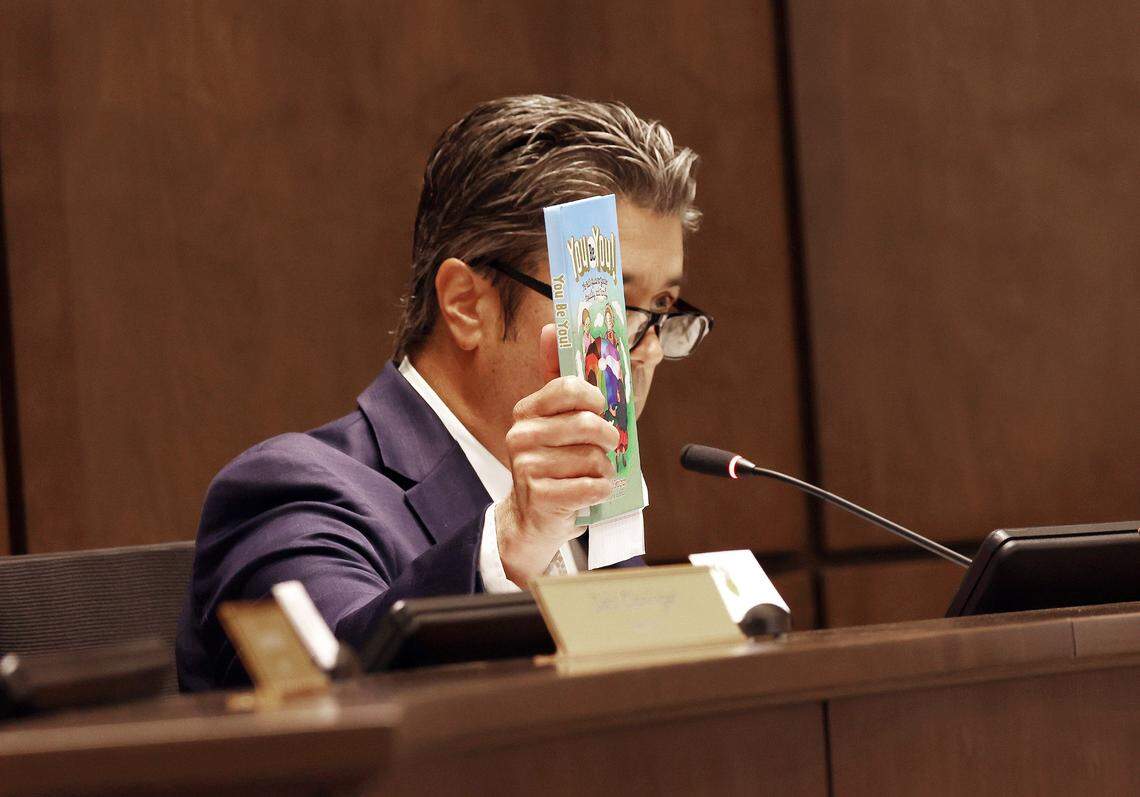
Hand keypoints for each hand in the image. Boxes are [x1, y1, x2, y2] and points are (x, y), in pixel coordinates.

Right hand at [496, 324, 618, 585]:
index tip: (601, 408)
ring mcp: (527, 467)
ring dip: (604, 469)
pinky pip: (591, 486)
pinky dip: (601, 490)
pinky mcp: (540, 496)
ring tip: (591, 474)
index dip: (595, 397)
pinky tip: (591, 491)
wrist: (533, 518)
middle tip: (608, 446)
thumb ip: (560, 379)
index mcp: (527, 411)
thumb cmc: (555, 463)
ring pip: (594, 458)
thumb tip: (550, 328)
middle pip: (588, 424)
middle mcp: (522, 435)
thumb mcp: (556, 421)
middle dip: (608, 438)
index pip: (569, 387)